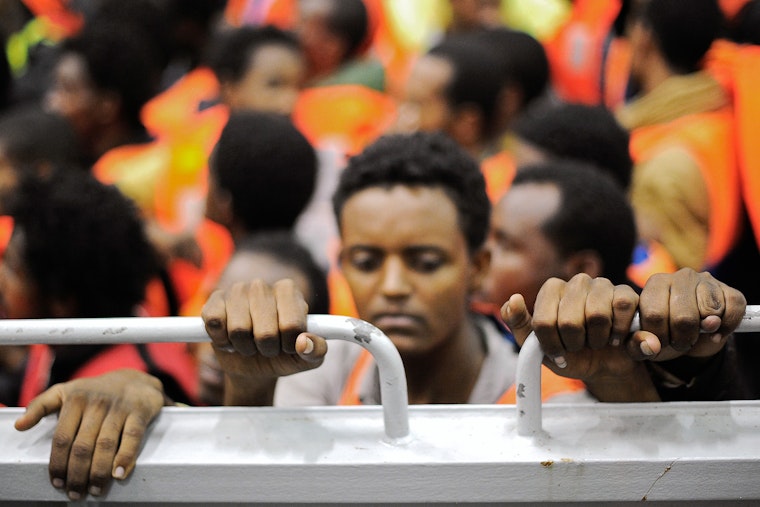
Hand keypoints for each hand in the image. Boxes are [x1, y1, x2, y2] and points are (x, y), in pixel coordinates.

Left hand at [14, 369, 165, 499]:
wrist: (135, 379)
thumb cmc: (96, 391)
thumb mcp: (66, 391)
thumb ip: (41, 406)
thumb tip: (19, 426)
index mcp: (75, 399)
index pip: (62, 438)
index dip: (58, 463)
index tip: (57, 482)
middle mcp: (96, 403)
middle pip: (82, 446)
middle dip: (77, 474)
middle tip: (75, 493)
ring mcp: (119, 407)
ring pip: (105, 445)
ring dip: (98, 472)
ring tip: (95, 490)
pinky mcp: (139, 411)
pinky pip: (132, 437)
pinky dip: (126, 457)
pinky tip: (119, 474)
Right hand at [201, 278, 327, 404]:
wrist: (255, 364)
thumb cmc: (284, 355)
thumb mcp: (308, 358)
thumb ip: (316, 351)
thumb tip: (303, 343)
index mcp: (289, 291)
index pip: (291, 324)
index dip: (290, 344)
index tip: (289, 346)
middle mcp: (262, 285)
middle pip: (266, 332)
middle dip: (267, 348)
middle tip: (268, 347)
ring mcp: (236, 291)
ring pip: (239, 330)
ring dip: (245, 347)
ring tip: (250, 343)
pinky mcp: (214, 301)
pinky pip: (214, 323)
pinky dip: (222, 340)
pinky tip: (229, 339)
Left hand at [501, 269, 745, 401]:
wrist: (602, 366)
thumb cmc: (567, 352)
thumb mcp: (537, 347)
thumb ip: (518, 325)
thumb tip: (513, 300)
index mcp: (551, 289)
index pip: (544, 321)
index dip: (551, 344)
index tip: (557, 351)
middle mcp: (576, 281)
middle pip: (569, 321)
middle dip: (574, 343)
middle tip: (579, 346)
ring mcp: (602, 285)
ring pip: (597, 315)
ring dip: (597, 339)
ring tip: (597, 341)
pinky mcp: (627, 293)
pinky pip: (622, 308)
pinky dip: (618, 332)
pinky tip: (615, 338)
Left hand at [631, 268, 745, 361]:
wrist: (689, 335)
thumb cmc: (662, 334)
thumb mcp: (644, 342)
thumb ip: (637, 345)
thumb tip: (652, 345)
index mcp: (654, 284)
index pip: (654, 314)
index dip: (658, 336)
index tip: (659, 342)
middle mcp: (679, 276)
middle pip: (683, 317)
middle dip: (681, 339)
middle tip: (678, 341)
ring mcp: (706, 280)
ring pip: (708, 314)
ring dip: (702, 333)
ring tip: (694, 333)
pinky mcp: (728, 290)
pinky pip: (732, 311)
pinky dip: (726, 328)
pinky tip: (715, 331)